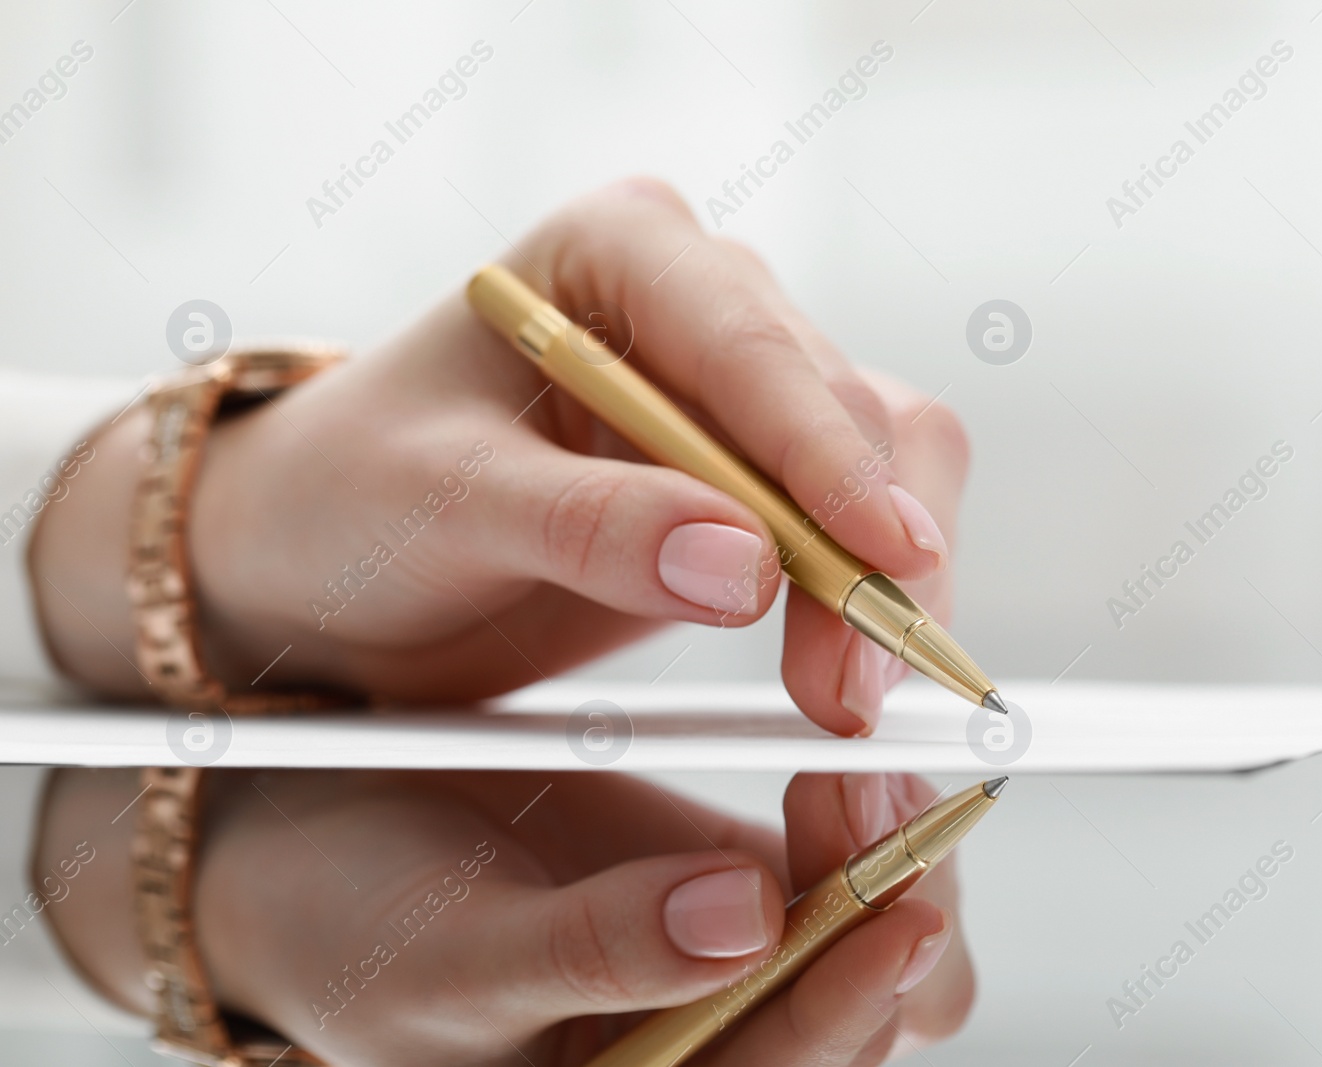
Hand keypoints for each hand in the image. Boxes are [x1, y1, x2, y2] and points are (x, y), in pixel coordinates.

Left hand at [31, 178, 970, 734]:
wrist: (334, 556)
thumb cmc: (355, 496)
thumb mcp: (442, 505)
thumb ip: (588, 526)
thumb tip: (746, 567)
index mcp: (616, 251)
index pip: (748, 343)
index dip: (826, 454)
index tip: (884, 555)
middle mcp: (700, 295)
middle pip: (845, 407)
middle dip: (863, 550)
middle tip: (850, 682)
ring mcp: (743, 382)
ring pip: (890, 459)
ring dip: (886, 583)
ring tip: (847, 694)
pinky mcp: (764, 466)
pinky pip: (864, 518)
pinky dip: (870, 596)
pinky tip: (846, 665)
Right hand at [38, 768, 973, 1065]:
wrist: (312, 855)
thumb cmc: (352, 931)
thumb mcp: (456, 951)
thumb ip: (598, 949)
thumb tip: (746, 919)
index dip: (848, 996)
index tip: (894, 900)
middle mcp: (701, 1048)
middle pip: (864, 1014)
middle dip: (885, 902)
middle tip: (879, 786)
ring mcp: (725, 974)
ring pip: (867, 944)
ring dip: (882, 853)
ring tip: (866, 763)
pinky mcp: (729, 896)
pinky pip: (834, 875)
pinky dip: (852, 819)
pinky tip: (842, 759)